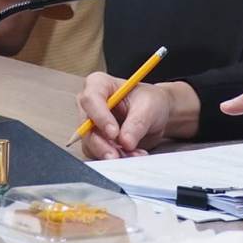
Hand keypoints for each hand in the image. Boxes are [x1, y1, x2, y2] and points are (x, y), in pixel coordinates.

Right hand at [75, 74, 195, 159]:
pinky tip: (132, 154)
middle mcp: (90, 105)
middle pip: (86, 127)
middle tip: (118, 154)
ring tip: (134, 153)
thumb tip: (125, 141)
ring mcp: (92, 124)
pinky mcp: (97, 141)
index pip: (90, 100)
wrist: (156, 114)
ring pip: (91, 144)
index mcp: (99, 84)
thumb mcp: (148, 106)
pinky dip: (116, 157)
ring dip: (112, 153)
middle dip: (102, 144)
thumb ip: (137, 123)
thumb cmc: (150, 101)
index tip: (114, 133)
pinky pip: (99, 154)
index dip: (100, 117)